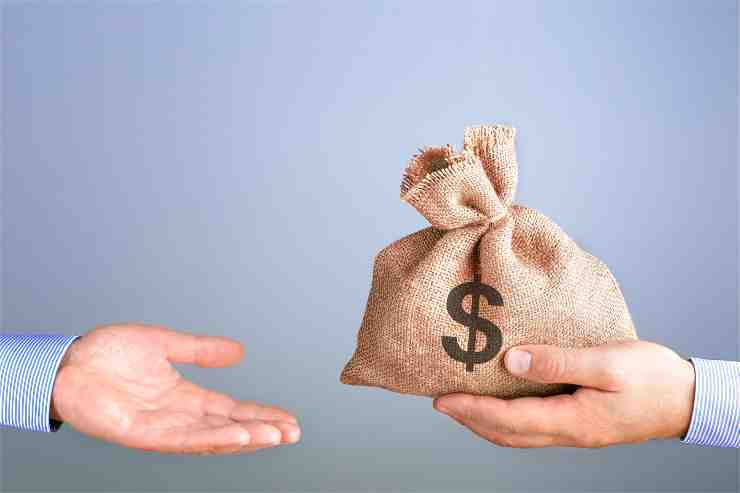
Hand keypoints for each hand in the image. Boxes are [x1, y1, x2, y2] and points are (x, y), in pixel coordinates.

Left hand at [51, 324, 300, 453]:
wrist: (67, 362)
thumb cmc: (107, 354)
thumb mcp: (166, 344)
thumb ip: (201, 350)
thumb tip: (240, 352)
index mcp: (184, 396)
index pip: (231, 410)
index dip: (260, 414)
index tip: (289, 417)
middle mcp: (178, 416)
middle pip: (229, 428)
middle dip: (263, 431)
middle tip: (295, 433)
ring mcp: (161, 428)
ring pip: (212, 439)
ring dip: (246, 439)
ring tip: (277, 436)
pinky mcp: (143, 434)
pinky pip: (184, 440)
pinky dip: (214, 440)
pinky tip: (239, 437)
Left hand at [433, 341, 694, 447]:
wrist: (688, 399)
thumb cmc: (652, 378)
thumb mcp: (607, 363)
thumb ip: (558, 362)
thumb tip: (511, 362)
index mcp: (572, 420)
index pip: (508, 419)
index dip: (471, 410)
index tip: (442, 400)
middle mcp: (568, 432)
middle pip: (506, 434)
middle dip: (470, 419)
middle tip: (441, 402)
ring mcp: (574, 431)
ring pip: (518, 434)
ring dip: (486, 421)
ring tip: (463, 405)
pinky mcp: (580, 422)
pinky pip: (533, 427)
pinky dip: (508, 418)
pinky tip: (503, 401)